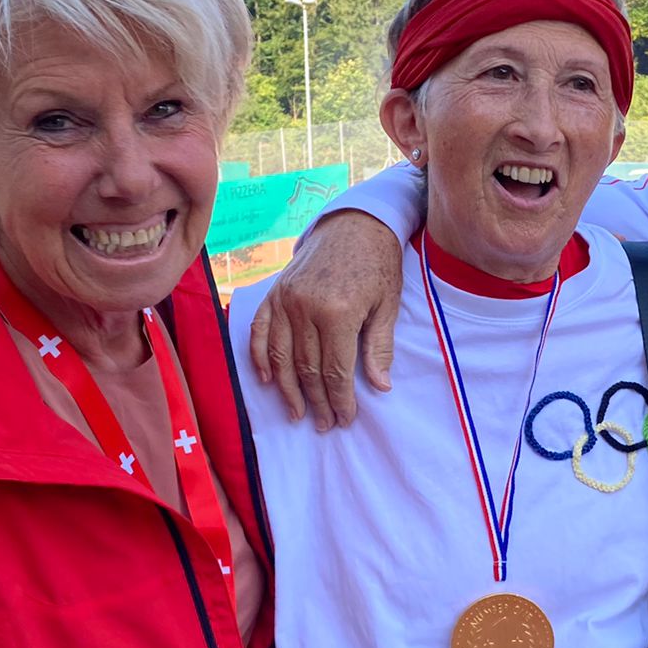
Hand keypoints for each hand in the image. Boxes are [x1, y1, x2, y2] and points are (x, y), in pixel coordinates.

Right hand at [249, 210, 403, 429]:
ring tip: (298, 412)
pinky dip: (260, 357)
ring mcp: (286, 299)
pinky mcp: (275, 292)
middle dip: (317, 401)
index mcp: (339, 312)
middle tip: (325, 423)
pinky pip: (260, 330)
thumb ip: (379, 347)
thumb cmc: (378, 264)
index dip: (340, 399)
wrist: (355, 223)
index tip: (345, 418)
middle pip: (307, 368)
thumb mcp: (387, 304)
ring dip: (288, 389)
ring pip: (281, 356)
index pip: (335, 370)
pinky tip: (268, 380)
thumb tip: (379, 386)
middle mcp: (306, 307)